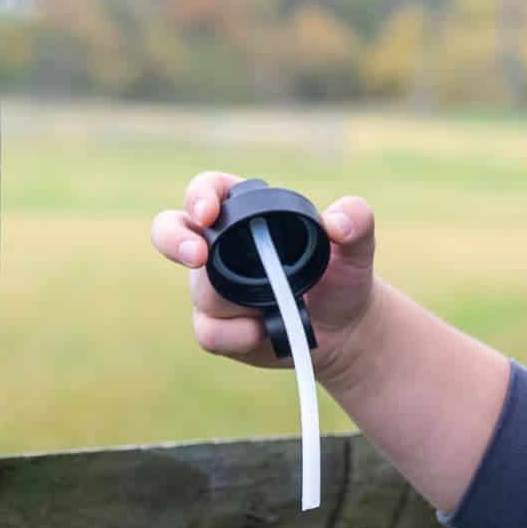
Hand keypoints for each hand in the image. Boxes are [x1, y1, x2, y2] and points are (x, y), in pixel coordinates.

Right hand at [149, 170, 385, 389]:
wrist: (344, 329)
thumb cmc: (344, 276)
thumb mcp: (358, 245)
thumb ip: (355, 220)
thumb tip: (336, 222)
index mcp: (244, 213)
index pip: (207, 191)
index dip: (200, 197)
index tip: (210, 213)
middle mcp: (218, 247)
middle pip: (168, 230)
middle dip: (174, 240)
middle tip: (198, 257)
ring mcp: (211, 288)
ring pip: (200, 291)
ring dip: (237, 303)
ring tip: (278, 305)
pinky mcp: (214, 326)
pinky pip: (208, 332)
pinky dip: (237, 336)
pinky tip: (264, 332)